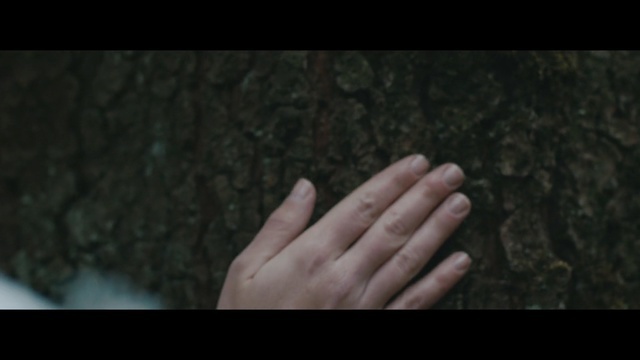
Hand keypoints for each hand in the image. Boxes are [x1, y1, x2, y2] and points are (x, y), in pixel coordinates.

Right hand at [217, 154, 471, 308]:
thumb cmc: (246, 316)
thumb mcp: (247, 268)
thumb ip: (279, 225)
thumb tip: (305, 185)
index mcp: (312, 254)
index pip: (362, 207)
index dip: (392, 181)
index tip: (418, 161)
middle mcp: (343, 276)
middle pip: (392, 227)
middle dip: (425, 196)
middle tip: (452, 172)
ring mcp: (363, 305)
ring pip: (408, 259)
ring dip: (439, 229)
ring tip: (461, 203)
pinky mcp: (374, 327)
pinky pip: (414, 303)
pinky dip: (440, 282)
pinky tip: (461, 261)